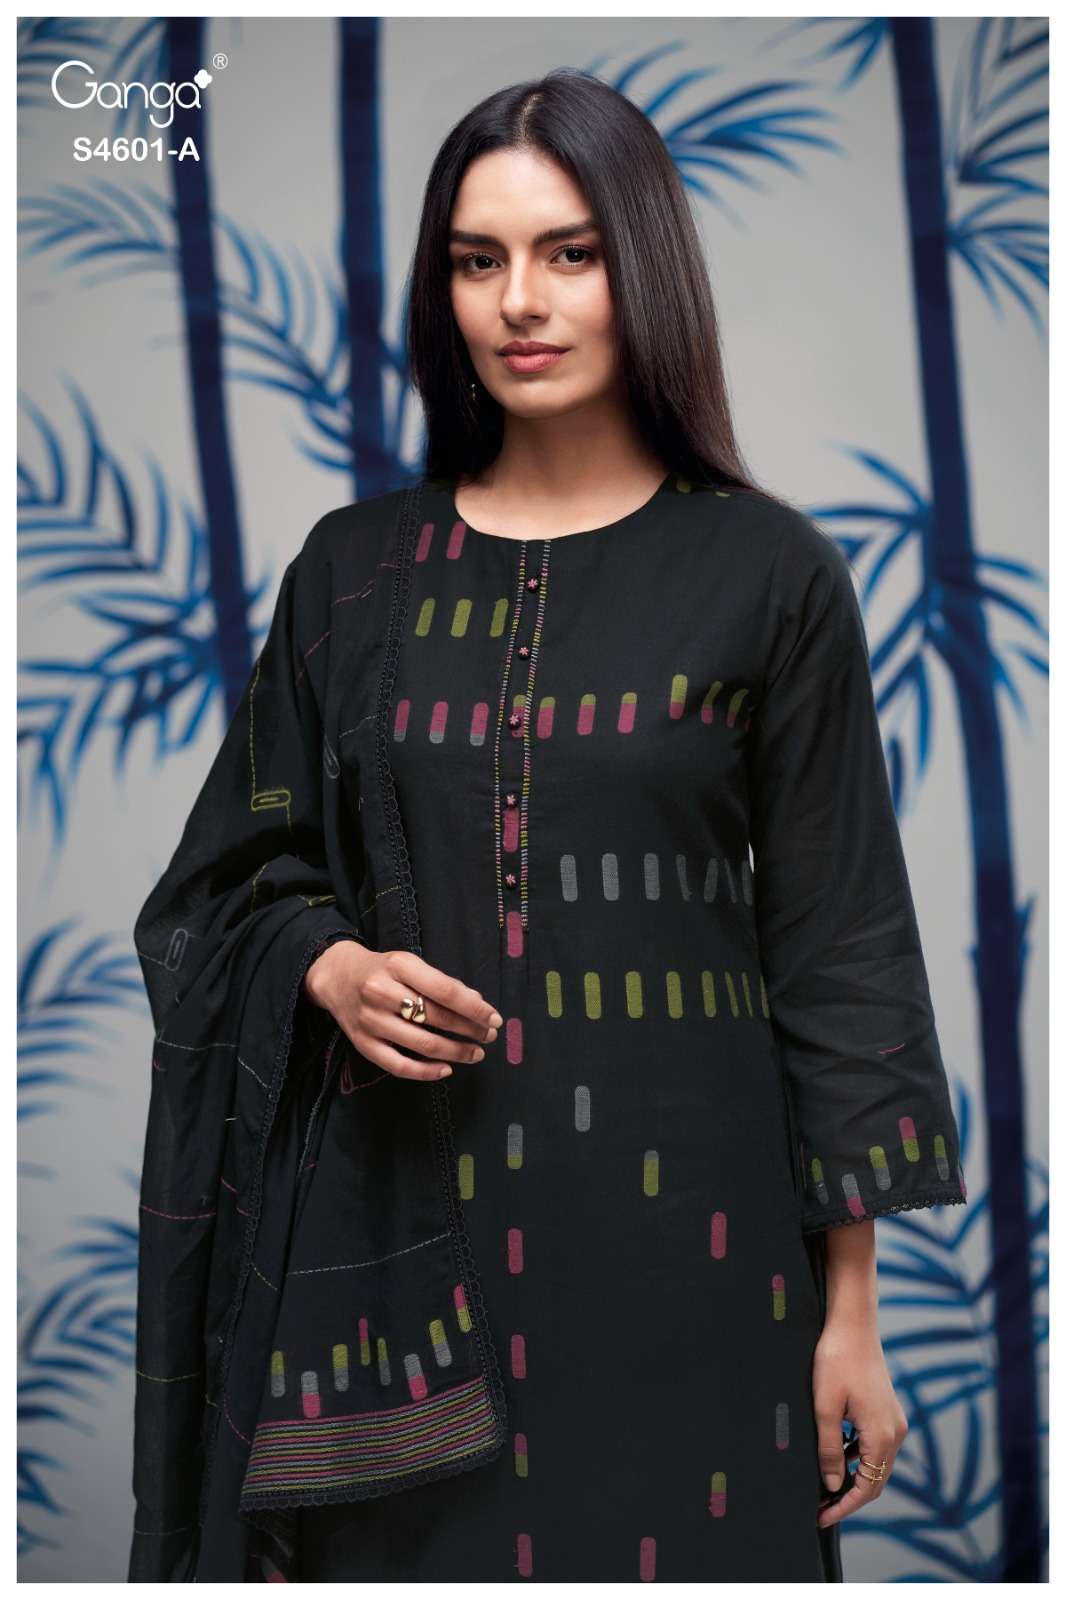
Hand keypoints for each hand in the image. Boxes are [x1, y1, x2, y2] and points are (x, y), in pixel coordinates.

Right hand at [303, 941, 501, 1083]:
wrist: (336, 977)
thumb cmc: (382, 970)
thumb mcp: (410, 964)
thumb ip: (441, 983)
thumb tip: (478, 1006)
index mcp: (398, 966)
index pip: (445, 991)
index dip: (474, 1008)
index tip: (494, 1019)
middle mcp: (382, 992)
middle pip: (436, 1017)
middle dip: (470, 1030)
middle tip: (489, 1036)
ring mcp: (371, 1021)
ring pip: (422, 1043)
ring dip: (456, 1051)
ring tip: (476, 1053)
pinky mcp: (363, 1044)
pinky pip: (399, 1066)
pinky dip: (426, 1071)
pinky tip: (446, 1069)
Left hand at [813, 1317, 907, 1528]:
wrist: (852, 1323)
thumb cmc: (835, 1359)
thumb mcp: (824, 1407)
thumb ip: (829, 1449)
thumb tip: (832, 1485)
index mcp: (882, 1435)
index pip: (867, 1487)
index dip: (844, 1506)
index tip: (821, 1516)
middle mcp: (895, 1431)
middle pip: (875, 1480)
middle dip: (849, 1497)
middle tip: (820, 1507)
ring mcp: (893, 1420)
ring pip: (876, 1464)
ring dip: (854, 1478)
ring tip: (824, 1486)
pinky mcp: (886, 1410)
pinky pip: (874, 1445)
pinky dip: (858, 1458)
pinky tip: (836, 1456)